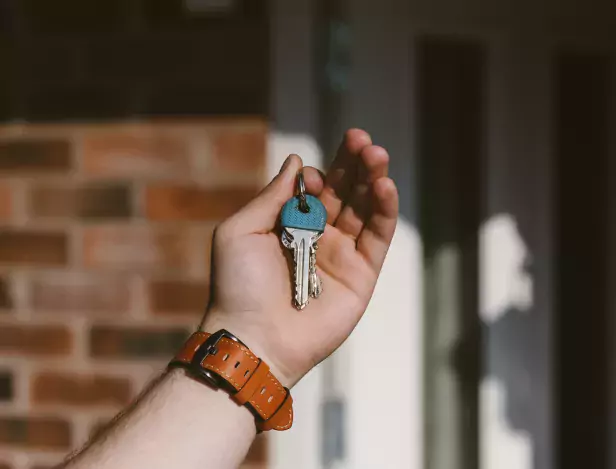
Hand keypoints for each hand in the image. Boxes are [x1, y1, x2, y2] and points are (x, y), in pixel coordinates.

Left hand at [202, 129, 398, 386]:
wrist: (254, 338)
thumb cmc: (238, 285)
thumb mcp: (241, 231)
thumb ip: (272, 196)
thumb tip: (296, 161)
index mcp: (290, 225)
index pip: (316, 188)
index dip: (321, 174)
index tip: (313, 175)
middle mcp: (319, 236)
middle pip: (345, 192)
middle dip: (354, 164)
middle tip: (362, 140)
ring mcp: (342, 254)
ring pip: (366, 209)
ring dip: (373, 179)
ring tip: (377, 155)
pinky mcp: (362, 275)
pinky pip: (379, 238)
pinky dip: (385, 211)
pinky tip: (384, 186)